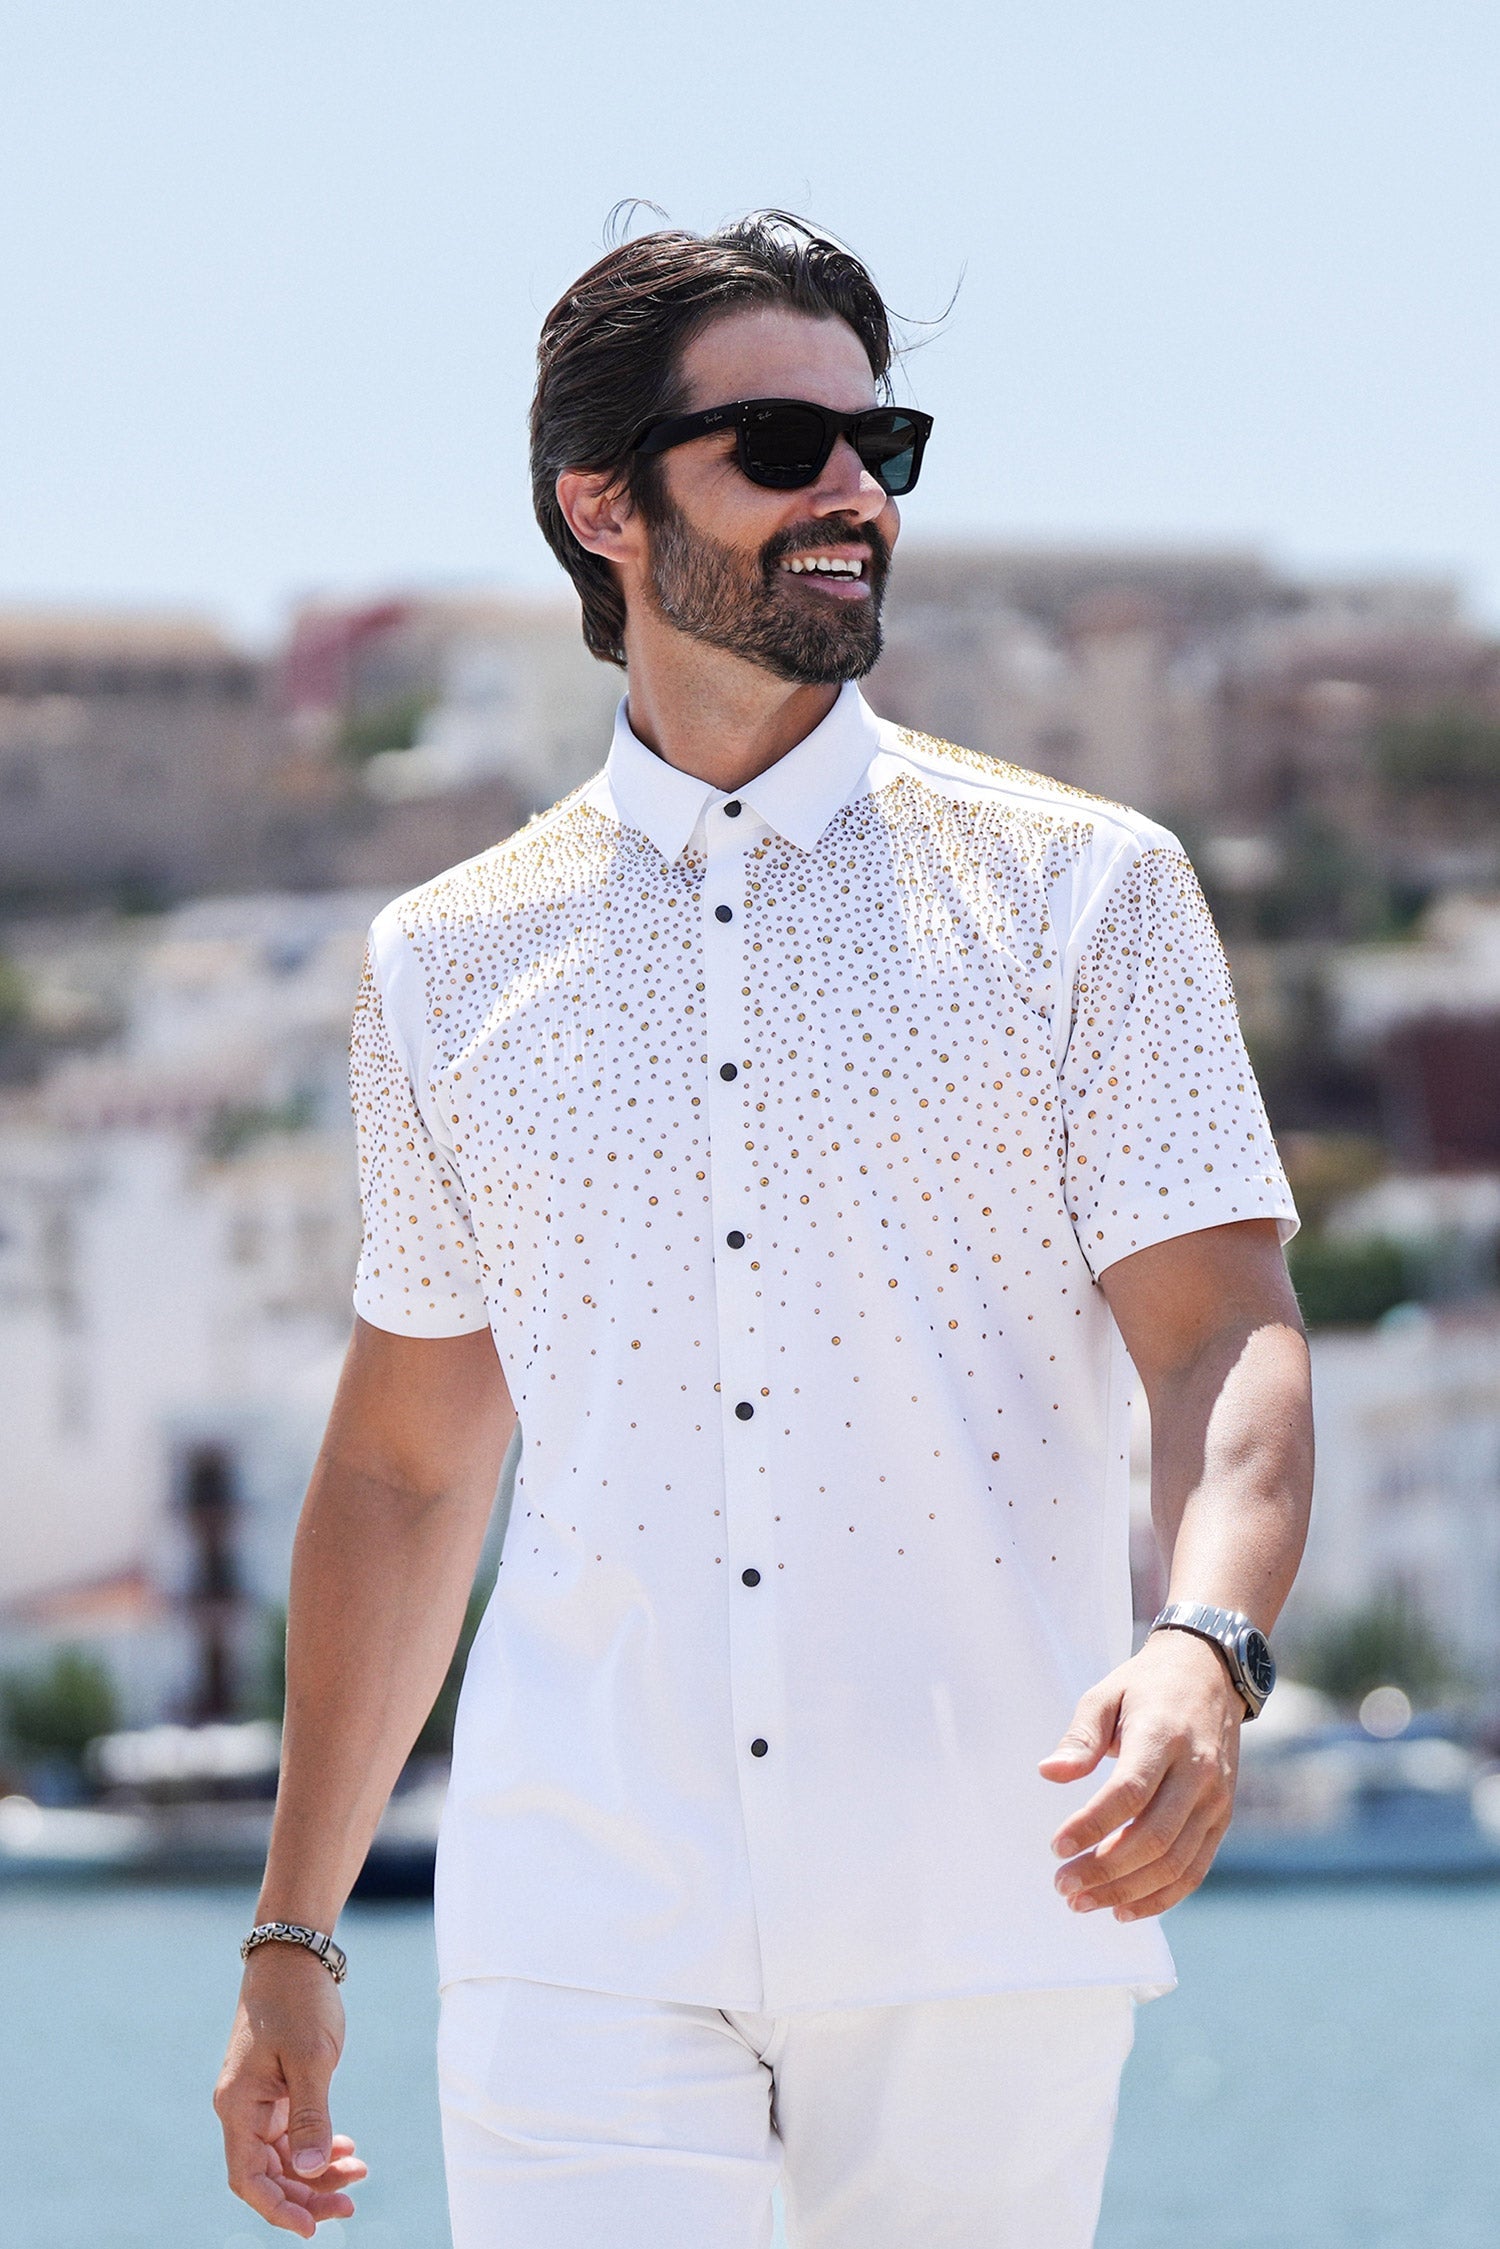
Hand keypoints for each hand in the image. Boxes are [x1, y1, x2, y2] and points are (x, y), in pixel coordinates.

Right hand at [214, 1942, 367, 2236]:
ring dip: (317, 2171)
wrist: (294, 1953)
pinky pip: (293, 2132)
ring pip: (284, 2156)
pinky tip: (347, 2148)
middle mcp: (242, 2109)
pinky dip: (318, 2144)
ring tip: (360, 2173)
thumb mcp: (311, 2058)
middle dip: (308, 2194)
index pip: (248, 2179)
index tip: (314, 2229)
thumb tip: (312, 2172)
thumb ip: (311, 2116)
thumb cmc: (298, 2000)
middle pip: (268, 2174)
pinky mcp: (276, 2087)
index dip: (278, 2209)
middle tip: (352, 2202)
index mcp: (239, 2107)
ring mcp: (258, 2099)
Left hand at [1038, 1628, 1243, 1919]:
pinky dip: (1161, 1897)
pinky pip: (1195, 1869)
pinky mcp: (1222, 1817)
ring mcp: (1215, 1799)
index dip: (1092, 1825)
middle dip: (1104, 1870)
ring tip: (1083, 1902)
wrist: (1209, 1675)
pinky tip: (1124, 1909)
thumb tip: (1049, 1773)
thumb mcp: (1105, 1694)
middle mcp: (1197, 1771)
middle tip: (1062, 1885)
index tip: (1056, 1846)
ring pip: (1174, 1862)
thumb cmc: (1145, 1688)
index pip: (1129, 1792)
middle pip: (1153, 1837)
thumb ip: (1080, 1737)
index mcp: (1164, 1735)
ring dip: (1127, 1891)